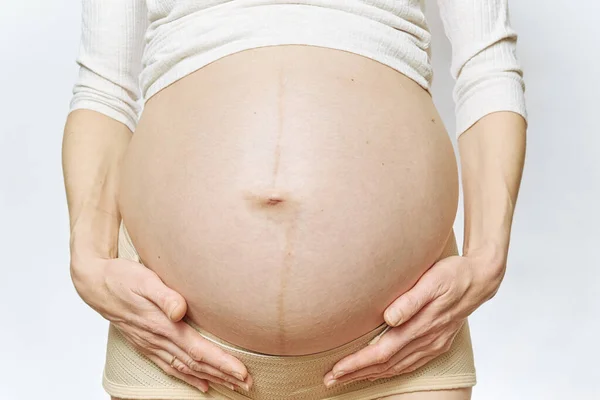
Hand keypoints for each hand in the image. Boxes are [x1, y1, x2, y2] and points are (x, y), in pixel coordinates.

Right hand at [70, 254, 252, 392]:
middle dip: (224, 376)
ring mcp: (151, 345)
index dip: (222, 363)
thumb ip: (164, 295)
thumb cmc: (123, 278)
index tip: (242, 372)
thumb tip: (180, 310)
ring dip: (211, 379)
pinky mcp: (146, 345)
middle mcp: (158, 340)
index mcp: (163, 326)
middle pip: (196, 364)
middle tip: (247, 385)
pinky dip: (188, 378)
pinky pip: (169, 367)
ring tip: (232, 387)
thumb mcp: (144, 279)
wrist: (95, 285)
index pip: (198, 350)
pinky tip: (201, 384)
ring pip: (186, 369)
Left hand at [323, 248, 504, 385]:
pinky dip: (391, 372)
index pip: (382, 351)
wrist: (480, 279)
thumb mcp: (431, 280)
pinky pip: (410, 365)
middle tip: (329, 380)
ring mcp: (433, 344)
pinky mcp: (437, 344)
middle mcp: (426, 339)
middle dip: (356, 374)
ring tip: (346, 380)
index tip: (336, 369)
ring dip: (370, 375)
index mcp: (421, 325)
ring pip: (397, 367)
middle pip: (385, 365)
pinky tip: (381, 373)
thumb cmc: (452, 275)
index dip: (358, 363)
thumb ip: (410, 300)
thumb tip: (389, 317)